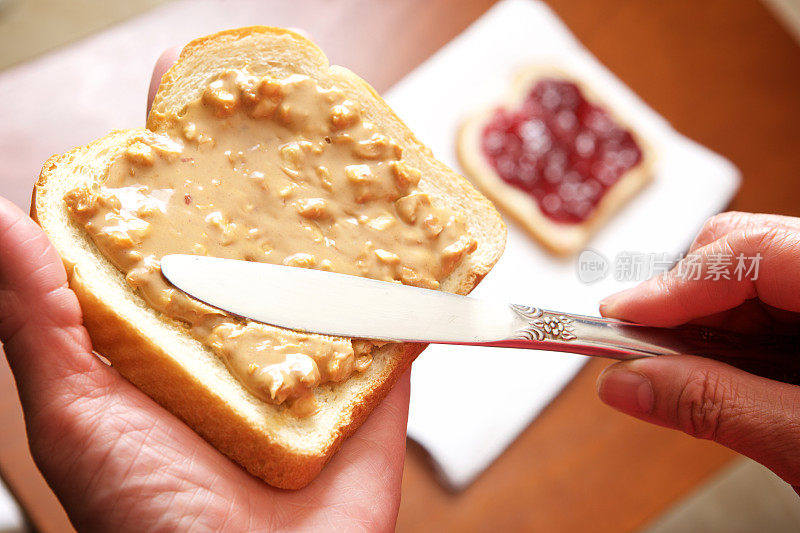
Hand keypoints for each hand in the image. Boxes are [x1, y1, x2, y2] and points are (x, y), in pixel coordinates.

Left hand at [0, 49, 408, 530]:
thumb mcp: (78, 415)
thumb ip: (39, 322)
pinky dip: (417, 282)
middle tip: (280, 97)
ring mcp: (314, 357)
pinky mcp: (376, 388)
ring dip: (349, 213)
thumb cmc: (150, 523)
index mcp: (171, 330)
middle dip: (270, 166)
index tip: (182, 93)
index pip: (173, 226)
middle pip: (261, 234)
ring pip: (335, 269)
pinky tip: (425, 234)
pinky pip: (401, 324)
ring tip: (358, 147)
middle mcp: (243, 334)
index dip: (175, 159)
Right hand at [596, 211, 799, 492]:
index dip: (678, 282)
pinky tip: (719, 369)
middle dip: (686, 298)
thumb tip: (626, 383)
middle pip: (751, 249)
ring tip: (677, 368)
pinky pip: (773, 307)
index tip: (620, 314)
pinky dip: (733, 338)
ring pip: (754, 278)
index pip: (760, 251)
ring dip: (704, 323)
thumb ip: (715, 407)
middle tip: (639, 345)